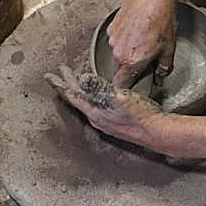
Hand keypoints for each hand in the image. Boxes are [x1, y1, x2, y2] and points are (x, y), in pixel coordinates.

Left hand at [45, 65, 166, 146]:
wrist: (157, 132)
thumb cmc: (140, 116)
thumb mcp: (118, 97)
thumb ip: (99, 87)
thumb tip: (82, 79)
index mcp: (94, 110)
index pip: (71, 95)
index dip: (59, 83)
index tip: (49, 76)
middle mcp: (97, 117)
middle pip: (77, 97)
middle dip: (68, 83)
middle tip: (60, 74)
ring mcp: (106, 121)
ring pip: (86, 102)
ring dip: (79, 89)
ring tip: (76, 80)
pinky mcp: (115, 122)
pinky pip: (97, 106)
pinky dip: (92, 95)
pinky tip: (98, 95)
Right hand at [106, 0, 175, 87]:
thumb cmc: (160, 19)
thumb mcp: (169, 47)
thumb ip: (164, 66)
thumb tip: (162, 74)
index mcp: (132, 61)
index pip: (120, 84)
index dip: (127, 86)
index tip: (134, 84)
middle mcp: (118, 53)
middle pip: (118, 70)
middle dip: (128, 69)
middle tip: (142, 61)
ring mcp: (113, 39)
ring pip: (117, 54)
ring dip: (126, 53)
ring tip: (141, 41)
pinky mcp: (111, 28)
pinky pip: (115, 41)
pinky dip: (123, 40)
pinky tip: (136, 31)